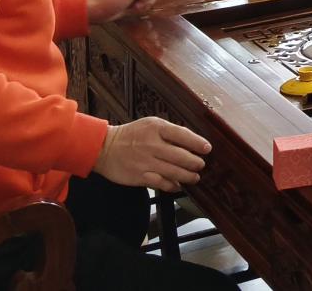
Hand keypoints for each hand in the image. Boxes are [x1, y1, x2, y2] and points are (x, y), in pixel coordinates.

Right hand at [94, 116, 209, 190]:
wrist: (104, 148)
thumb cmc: (131, 135)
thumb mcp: (150, 124)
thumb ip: (169, 132)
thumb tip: (191, 143)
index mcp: (156, 128)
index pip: (183, 135)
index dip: (198, 143)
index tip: (207, 148)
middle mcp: (152, 144)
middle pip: (182, 156)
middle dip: (196, 163)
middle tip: (200, 165)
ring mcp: (146, 162)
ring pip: (175, 172)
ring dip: (189, 176)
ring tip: (194, 176)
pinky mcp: (140, 176)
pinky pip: (162, 183)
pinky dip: (173, 185)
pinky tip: (178, 185)